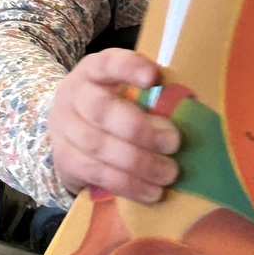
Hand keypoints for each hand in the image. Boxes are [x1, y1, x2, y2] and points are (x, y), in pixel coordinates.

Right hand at [48, 49, 180, 203]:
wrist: (69, 131)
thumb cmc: (111, 106)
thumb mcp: (123, 91)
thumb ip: (149, 96)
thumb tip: (190, 112)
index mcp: (93, 70)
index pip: (108, 62)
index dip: (129, 67)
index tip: (153, 77)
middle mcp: (72, 95)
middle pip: (102, 110)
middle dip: (141, 129)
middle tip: (174, 142)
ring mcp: (63, 127)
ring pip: (98, 146)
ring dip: (138, 163)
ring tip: (168, 173)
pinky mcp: (63, 159)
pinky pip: (96, 173)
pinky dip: (127, 185)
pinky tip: (151, 192)